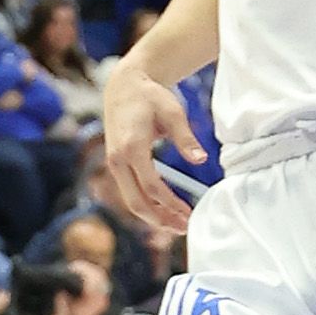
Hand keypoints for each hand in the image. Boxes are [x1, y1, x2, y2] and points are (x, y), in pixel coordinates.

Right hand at [99, 53, 206, 229]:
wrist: (124, 85)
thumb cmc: (150, 96)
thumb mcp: (172, 111)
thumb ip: (185, 138)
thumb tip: (201, 160)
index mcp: (131, 147)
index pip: (152, 187)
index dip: (171, 204)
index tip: (190, 213)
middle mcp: (118, 160)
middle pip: (136, 202)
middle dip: (160, 220)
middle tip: (184, 229)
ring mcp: (114, 164)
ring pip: (130, 201)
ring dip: (153, 217)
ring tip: (177, 225)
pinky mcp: (116, 165)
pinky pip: (129, 192)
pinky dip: (146, 206)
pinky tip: (163, 211)